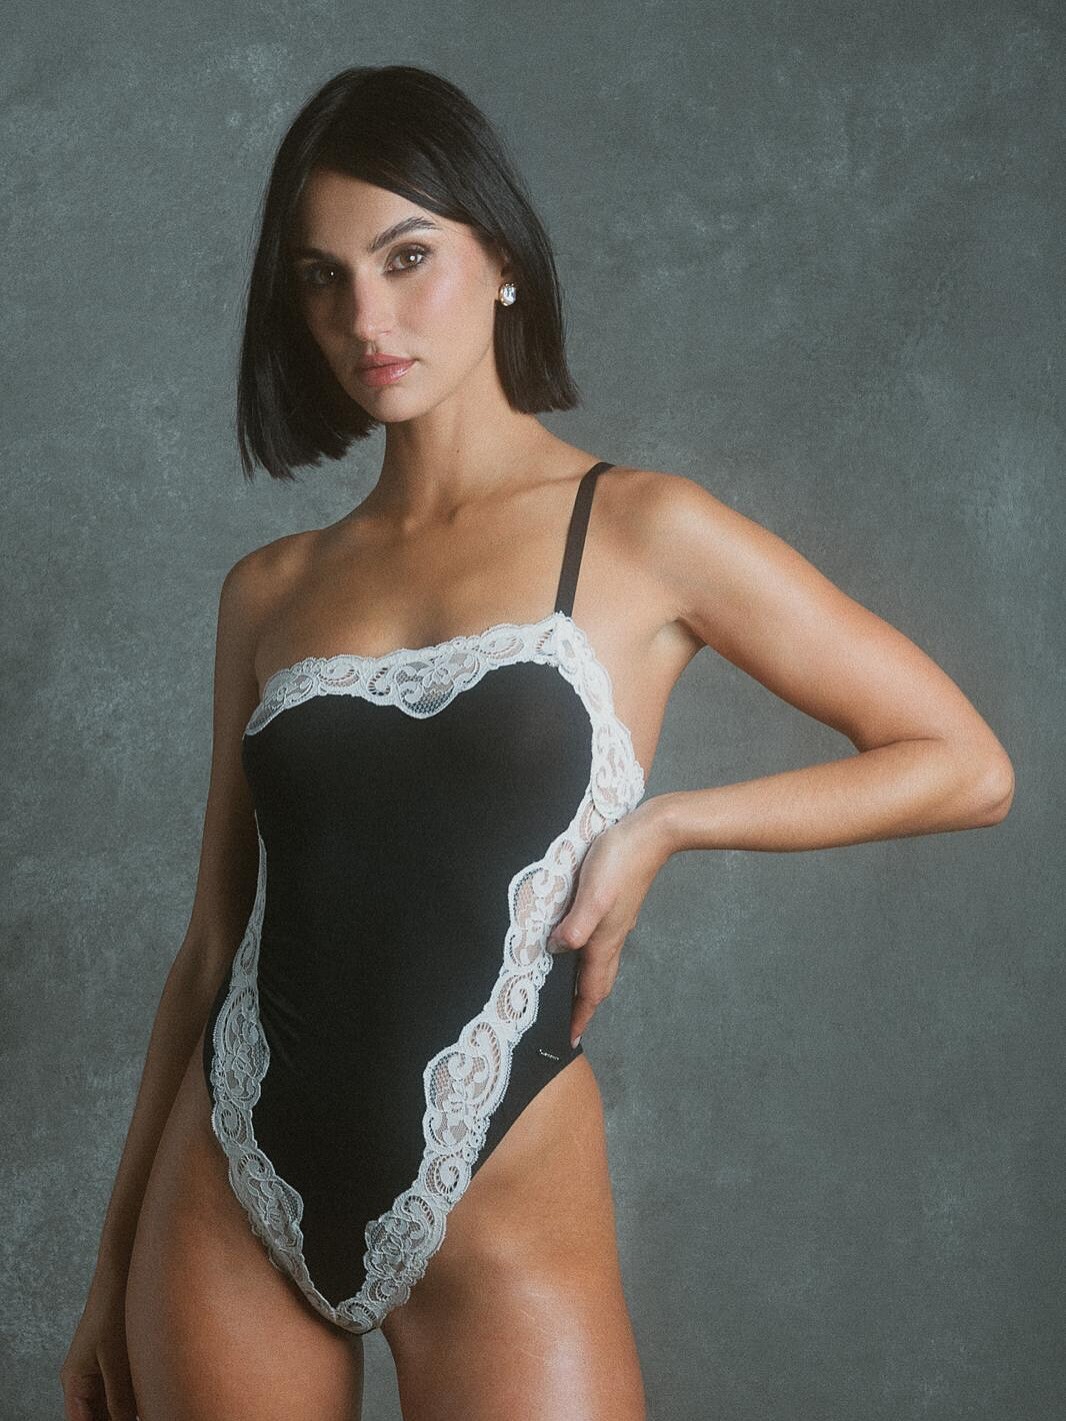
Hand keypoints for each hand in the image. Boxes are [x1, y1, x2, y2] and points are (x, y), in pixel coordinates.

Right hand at [59, 1285, 137, 1420]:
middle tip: (145, 1415)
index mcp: (75, 1383)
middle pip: (97, 1417)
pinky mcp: (116, 1361)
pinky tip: (152, 1399)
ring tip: (150, 1408)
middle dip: (117, 1420)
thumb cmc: (113, 1311)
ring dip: (128, 1411)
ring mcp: (99, 1371)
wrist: (122, 1273)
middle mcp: (83, 1381)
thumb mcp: (116, 1361)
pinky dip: (134, 1398)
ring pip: (111, 1406)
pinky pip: (122, 1390)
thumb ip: (119, 1399)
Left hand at [547, 798, 673, 1045]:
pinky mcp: (616, 907)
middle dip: (583, 1006)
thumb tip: (558, 950)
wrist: (652, 833)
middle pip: (598, 982)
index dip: (580, 1015)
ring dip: (586, 984)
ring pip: (600, 964)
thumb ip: (577, 924)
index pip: (592, 989)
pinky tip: (577, 947)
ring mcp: (616, 923)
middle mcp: (611, 936)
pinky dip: (587, 958)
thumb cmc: (620, 860)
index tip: (569, 1039)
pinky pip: (600, 944)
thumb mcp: (593, 894)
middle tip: (567, 1023)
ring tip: (568, 994)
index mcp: (605, 939)